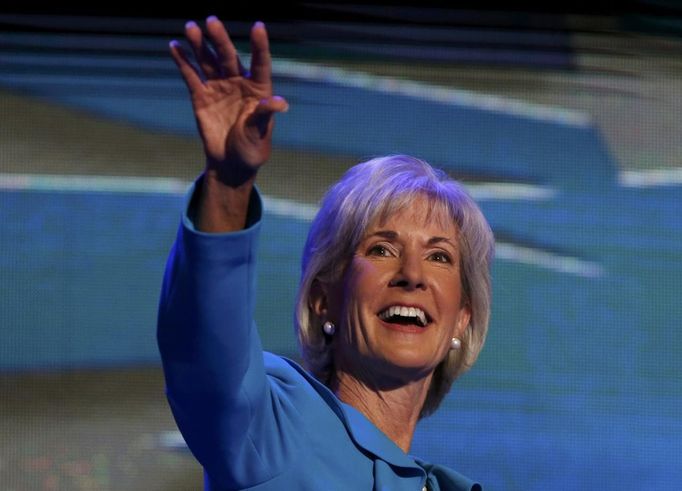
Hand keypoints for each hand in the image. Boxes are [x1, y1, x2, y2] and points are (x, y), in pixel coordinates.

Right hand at [170, 17, 287, 185]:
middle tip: (212, 21)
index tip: (258, 27)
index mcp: (258, 88)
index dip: (260, 45)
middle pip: (228, 56)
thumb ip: (265, 114)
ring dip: (199, 45)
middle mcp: (238, 82)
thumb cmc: (252, 146)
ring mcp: (218, 87)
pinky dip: (183, 61)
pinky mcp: (200, 96)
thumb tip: (281, 103)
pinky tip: (175, 46)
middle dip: (220, 39)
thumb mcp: (260, 132)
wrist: (231, 162)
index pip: (260, 63)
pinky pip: (191, 76)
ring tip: (191, 27)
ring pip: (208, 61)